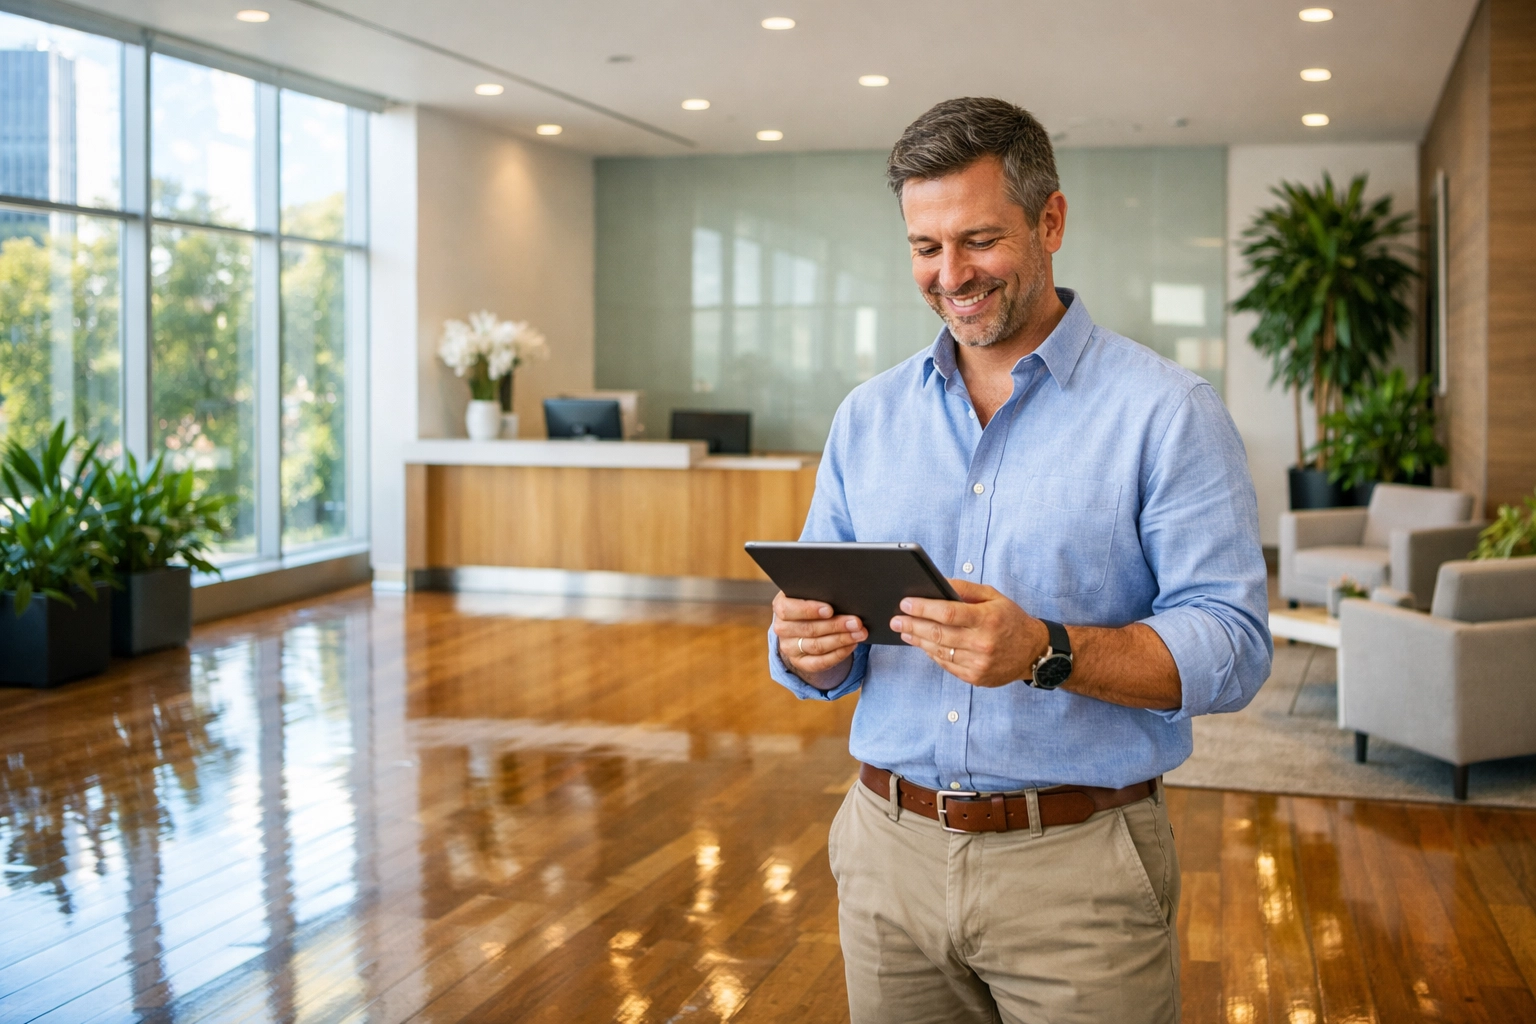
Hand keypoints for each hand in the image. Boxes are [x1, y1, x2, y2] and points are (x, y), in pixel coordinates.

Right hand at [772, 592, 866, 682]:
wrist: (804, 621)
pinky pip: (819, 662)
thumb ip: (820, 592)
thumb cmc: (812, 601)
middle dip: (835, 626)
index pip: (788, 609)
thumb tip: (842, 596)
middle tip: (856, 622)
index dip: (809, 610)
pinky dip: (838, 654)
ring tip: (860, 633)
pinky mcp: (800, 662)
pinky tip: (851, 645)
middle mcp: (782, 628)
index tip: (830, 610)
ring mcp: (789, 647)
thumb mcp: (811, 593)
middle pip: (808, 629)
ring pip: (816, 646)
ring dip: (841, 640)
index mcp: (781, 606)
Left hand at [890, 579, 1049, 687]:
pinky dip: (932, 653)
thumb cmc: (1010, 619)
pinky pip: (946, 664)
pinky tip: (923, 644)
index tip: (905, 603)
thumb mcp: (993, 596)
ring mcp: (979, 663)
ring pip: (939, 651)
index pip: (948, 613)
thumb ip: (965, 589)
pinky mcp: (976, 677)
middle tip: (896, 619)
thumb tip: (937, 583)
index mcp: (987, 619)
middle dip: (912, 624)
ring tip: (904, 630)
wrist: (1033, 651)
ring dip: (917, 640)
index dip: (923, 608)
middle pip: (938, 634)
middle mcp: (983, 643)